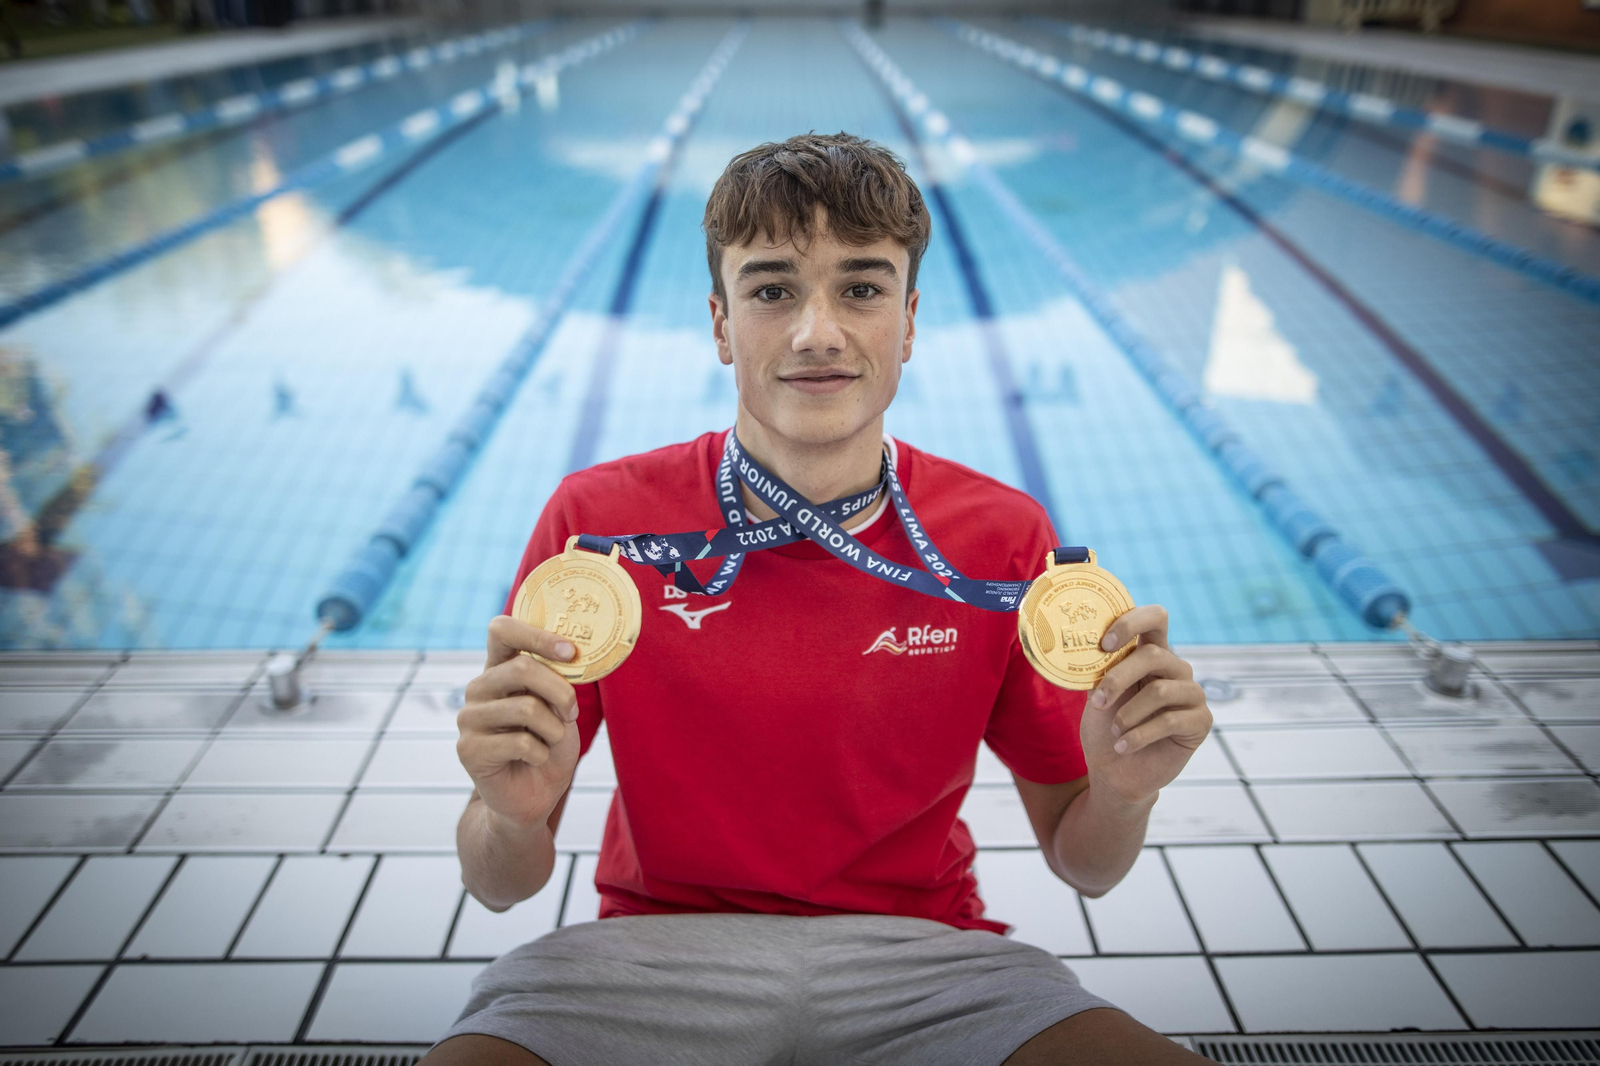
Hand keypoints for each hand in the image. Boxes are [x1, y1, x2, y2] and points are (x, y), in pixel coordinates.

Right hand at [457, 615, 582, 829]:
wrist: (533, 797)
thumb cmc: (549, 746)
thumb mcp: (562, 709)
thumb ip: (559, 682)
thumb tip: (570, 655)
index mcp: (499, 669)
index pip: (502, 630)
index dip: (536, 635)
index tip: (569, 651)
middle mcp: (478, 688)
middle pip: (522, 669)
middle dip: (560, 692)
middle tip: (571, 713)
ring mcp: (469, 718)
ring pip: (526, 708)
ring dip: (554, 729)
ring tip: (551, 742)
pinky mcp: (468, 749)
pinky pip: (521, 742)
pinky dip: (542, 753)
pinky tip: (534, 760)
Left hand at [1079, 604, 1210, 807]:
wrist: (1114, 772)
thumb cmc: (1105, 728)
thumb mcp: (1097, 694)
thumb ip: (1101, 668)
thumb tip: (1086, 643)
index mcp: (1151, 654)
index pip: (1155, 618)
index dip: (1131, 623)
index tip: (1104, 644)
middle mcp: (1176, 669)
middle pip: (1153, 655)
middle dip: (1118, 679)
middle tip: (1098, 702)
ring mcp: (1192, 694)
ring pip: (1160, 691)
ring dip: (1128, 714)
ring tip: (1115, 731)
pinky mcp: (1201, 721)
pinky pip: (1170, 720)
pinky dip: (1139, 736)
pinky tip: (1123, 747)